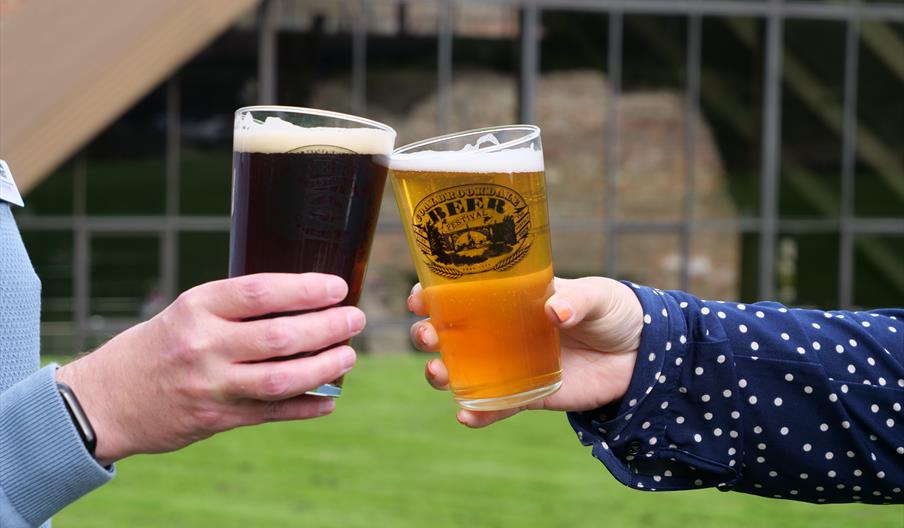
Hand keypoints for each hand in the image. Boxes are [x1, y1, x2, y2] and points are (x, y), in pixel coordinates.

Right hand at [56, 273, 363, 465]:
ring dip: (324, 368)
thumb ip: (238, 308)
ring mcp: (211, 386)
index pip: (261, 292)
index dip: (306, 289)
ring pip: (281, 379)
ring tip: (348, 356)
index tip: (338, 287)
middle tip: (355, 320)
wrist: (105, 400)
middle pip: (280, 337)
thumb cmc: (158, 345)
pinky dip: (307, 407)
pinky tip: (330, 399)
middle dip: (327, 328)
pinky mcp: (216, 419)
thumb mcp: (189, 311)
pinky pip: (272, 413)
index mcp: (197, 308)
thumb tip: (306, 302)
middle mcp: (204, 345)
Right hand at [408, 276, 642, 427]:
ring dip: (441, 374)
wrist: (642, 354)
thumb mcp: (598, 296)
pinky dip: (478, 413)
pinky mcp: (528, 394)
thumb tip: (556, 311)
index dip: (434, 294)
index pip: (463, 292)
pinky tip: (466, 415)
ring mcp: (511, 364)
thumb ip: (577, 300)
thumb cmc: (614, 311)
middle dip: (428, 334)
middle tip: (428, 336)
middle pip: (451, 333)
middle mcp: (503, 331)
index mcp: (511, 297)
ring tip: (438, 374)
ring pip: (462, 371)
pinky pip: (495, 406)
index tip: (419, 297)